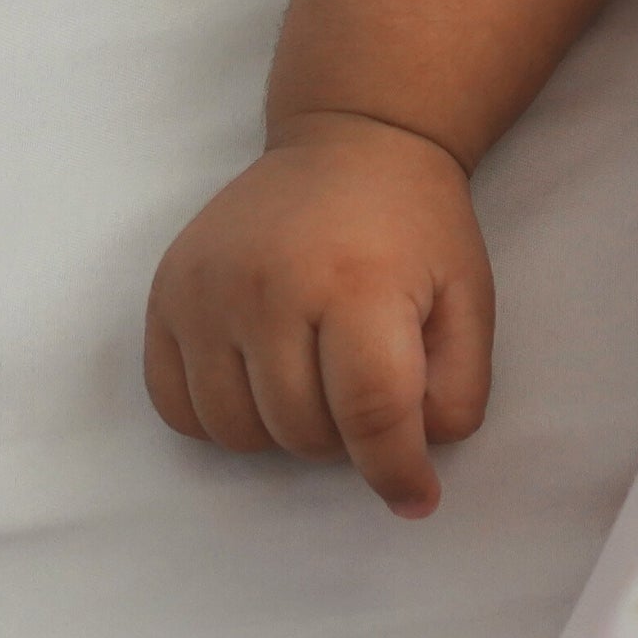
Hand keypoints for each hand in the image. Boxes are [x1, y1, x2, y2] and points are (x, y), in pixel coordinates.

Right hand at [143, 111, 493, 517]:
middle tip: (369, 391)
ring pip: (238, 432)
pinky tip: (263, 375)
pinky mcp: (168, 295)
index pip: (372, 412)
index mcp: (360, 283)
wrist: (353, 140)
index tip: (416, 497)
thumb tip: (418, 463)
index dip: (396, 470)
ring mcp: (210, 291)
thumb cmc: (416, 224)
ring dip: (285, 431)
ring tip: (319, 376)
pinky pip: (180, 408)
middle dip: (346, 438)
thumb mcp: (468, 293)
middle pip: (303, 431)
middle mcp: (273, 288)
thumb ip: (459, 384)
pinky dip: (224, 416)